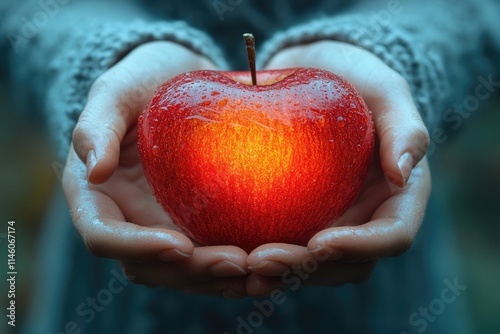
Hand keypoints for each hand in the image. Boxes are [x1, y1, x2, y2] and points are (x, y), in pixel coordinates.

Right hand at [63, 41, 247, 297]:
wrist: (178, 80)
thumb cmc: (143, 80)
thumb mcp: (117, 90)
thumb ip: (97, 125)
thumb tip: (93, 171)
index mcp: (98, 195)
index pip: (104, 236)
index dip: (138, 248)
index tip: (180, 246)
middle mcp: (128, 218)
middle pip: (150, 266)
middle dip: (191, 271)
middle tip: (237, 262)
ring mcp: (162, 224)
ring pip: (182, 271)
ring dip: (216, 278)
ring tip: (259, 271)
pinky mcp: (195, 221)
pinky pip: (209, 253)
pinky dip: (231, 267)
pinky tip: (264, 264)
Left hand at [246, 41, 430, 295]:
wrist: (319, 73)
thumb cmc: (356, 77)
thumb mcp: (384, 89)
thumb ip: (404, 127)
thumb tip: (403, 174)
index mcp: (399, 195)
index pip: (391, 235)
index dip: (357, 247)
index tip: (318, 242)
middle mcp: (368, 217)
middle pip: (347, 263)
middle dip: (307, 268)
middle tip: (260, 260)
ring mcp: (335, 222)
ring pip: (315, 267)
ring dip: (281, 274)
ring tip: (240, 270)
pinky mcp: (302, 218)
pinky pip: (287, 247)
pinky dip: (264, 261)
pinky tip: (231, 262)